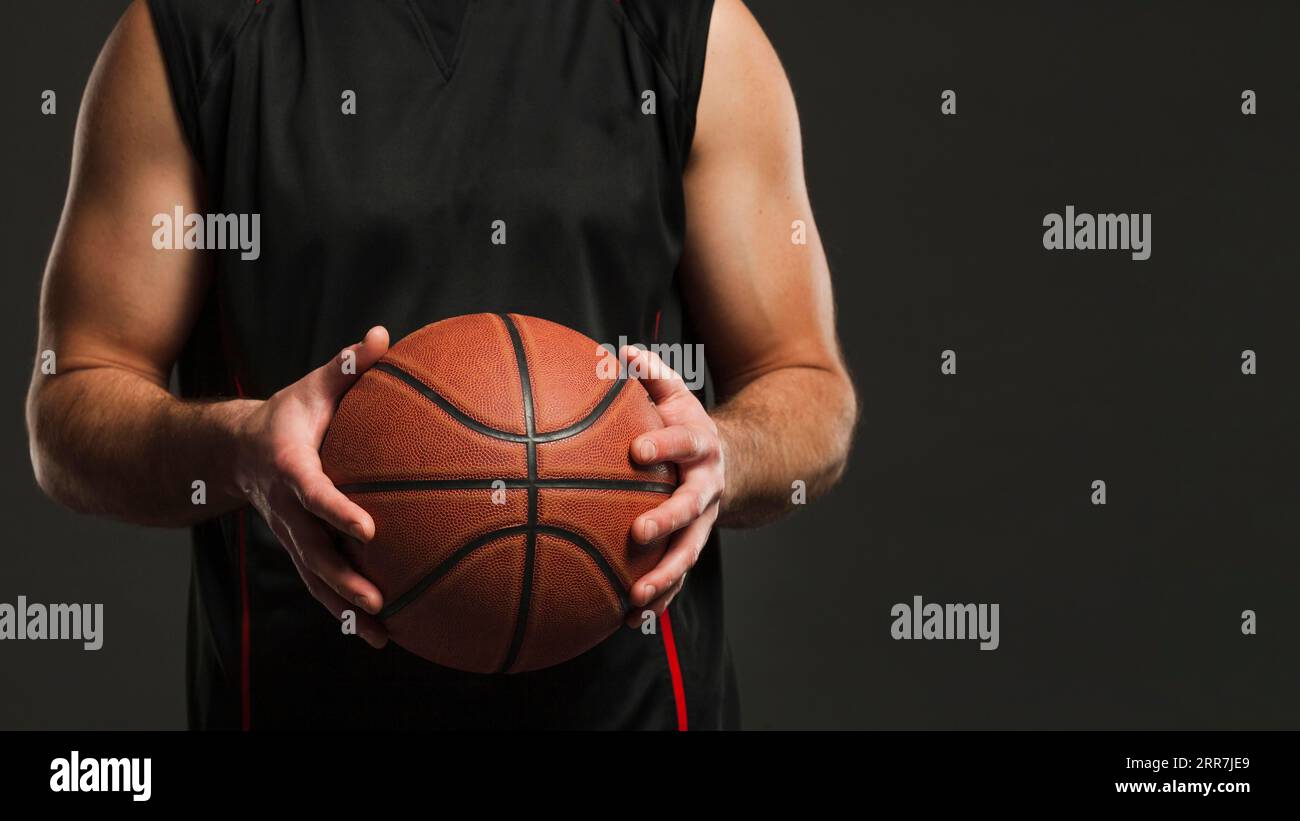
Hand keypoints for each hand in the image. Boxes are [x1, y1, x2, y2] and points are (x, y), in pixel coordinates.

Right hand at [231, 327, 390, 647]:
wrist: (235, 450)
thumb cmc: (289, 413)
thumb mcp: (314, 385)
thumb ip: (349, 364)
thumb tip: (384, 336)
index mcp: (289, 465)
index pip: (313, 492)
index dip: (336, 511)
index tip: (368, 529)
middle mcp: (285, 507)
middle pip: (311, 551)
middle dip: (342, 579)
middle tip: (377, 600)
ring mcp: (288, 533)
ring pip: (314, 577)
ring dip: (345, 609)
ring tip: (384, 635)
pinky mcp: (298, 548)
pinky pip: (320, 584)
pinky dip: (345, 613)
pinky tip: (382, 635)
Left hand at [620, 345, 723, 626]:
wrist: (735, 464)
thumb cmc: (687, 427)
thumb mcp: (676, 396)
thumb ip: (651, 375)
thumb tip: (620, 353)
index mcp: (701, 447)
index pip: (684, 443)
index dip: (663, 446)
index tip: (637, 452)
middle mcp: (706, 487)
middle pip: (690, 507)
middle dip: (666, 521)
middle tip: (638, 533)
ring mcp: (703, 522)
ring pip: (688, 553)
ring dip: (664, 577)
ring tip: (634, 597)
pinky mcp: (692, 546)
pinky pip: (677, 576)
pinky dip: (659, 599)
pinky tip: (629, 620)